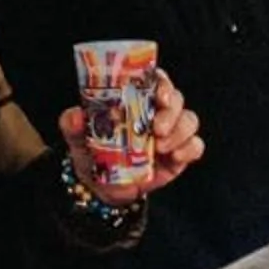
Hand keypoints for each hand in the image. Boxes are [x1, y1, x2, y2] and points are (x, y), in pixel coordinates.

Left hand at [55, 69, 202, 208]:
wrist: (102, 188)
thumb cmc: (91, 152)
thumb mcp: (77, 138)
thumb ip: (72, 125)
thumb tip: (76, 116)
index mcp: (134, 100)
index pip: (154, 80)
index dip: (162, 82)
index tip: (159, 95)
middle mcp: (155, 112)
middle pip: (176, 99)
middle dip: (171, 111)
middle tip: (156, 129)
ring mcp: (170, 133)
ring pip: (189, 120)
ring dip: (180, 131)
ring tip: (160, 147)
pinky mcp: (179, 155)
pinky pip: (195, 146)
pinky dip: (190, 149)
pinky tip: (175, 158)